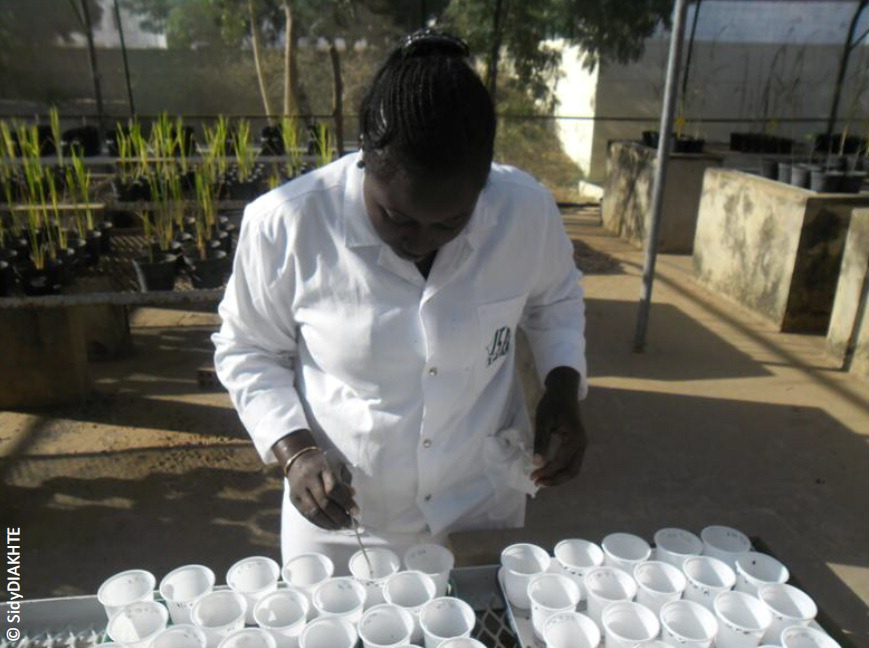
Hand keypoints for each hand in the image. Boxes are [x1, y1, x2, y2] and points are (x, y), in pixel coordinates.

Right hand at [273, 431, 357, 529]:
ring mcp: (299, 489)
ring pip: (314, 511)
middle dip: (339, 516)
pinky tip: (330, 526)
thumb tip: (352, 497)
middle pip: (323, 503)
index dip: (345, 502)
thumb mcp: (335, 466)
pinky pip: (306, 515)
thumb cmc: (322, 464)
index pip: (333, 488)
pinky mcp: (293, 498)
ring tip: (341, 527)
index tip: (356, 512)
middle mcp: (308, 479)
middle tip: (351, 524)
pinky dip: (319, 522)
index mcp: (321, 468)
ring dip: (329, 523)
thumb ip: (343, 482)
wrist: (298, 459)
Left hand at [531, 367, 586, 486]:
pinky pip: (572, 462)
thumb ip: (541, 442)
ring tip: (541, 480)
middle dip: (555, 479)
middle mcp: (582, 444)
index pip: (562, 461)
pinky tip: (548, 471)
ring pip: (573, 469)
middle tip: (537, 482)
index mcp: (576, 438)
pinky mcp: (577, 444)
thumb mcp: (543, 420)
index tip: (532, 476)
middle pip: (572, 470)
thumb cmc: (552, 403)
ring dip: (558, 477)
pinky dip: (561, 470)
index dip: (547, 471)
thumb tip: (537, 463)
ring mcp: (581, 445)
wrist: (564, 390)